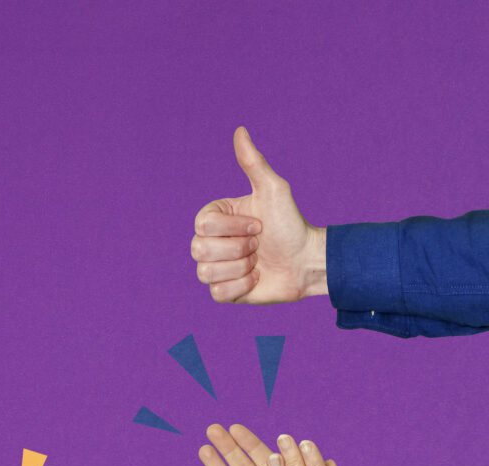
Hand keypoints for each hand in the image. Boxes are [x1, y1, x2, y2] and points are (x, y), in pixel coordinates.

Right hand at [191, 127, 326, 302]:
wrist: (307, 261)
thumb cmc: (290, 224)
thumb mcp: (273, 190)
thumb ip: (253, 163)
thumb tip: (240, 131)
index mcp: (215, 218)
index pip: (202, 226)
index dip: (232, 228)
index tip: (258, 225)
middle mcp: (210, 242)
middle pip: (199, 251)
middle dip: (237, 249)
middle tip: (258, 246)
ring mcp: (216, 268)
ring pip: (206, 273)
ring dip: (240, 268)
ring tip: (257, 262)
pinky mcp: (224, 292)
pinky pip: (217, 294)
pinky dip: (241, 287)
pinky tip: (256, 278)